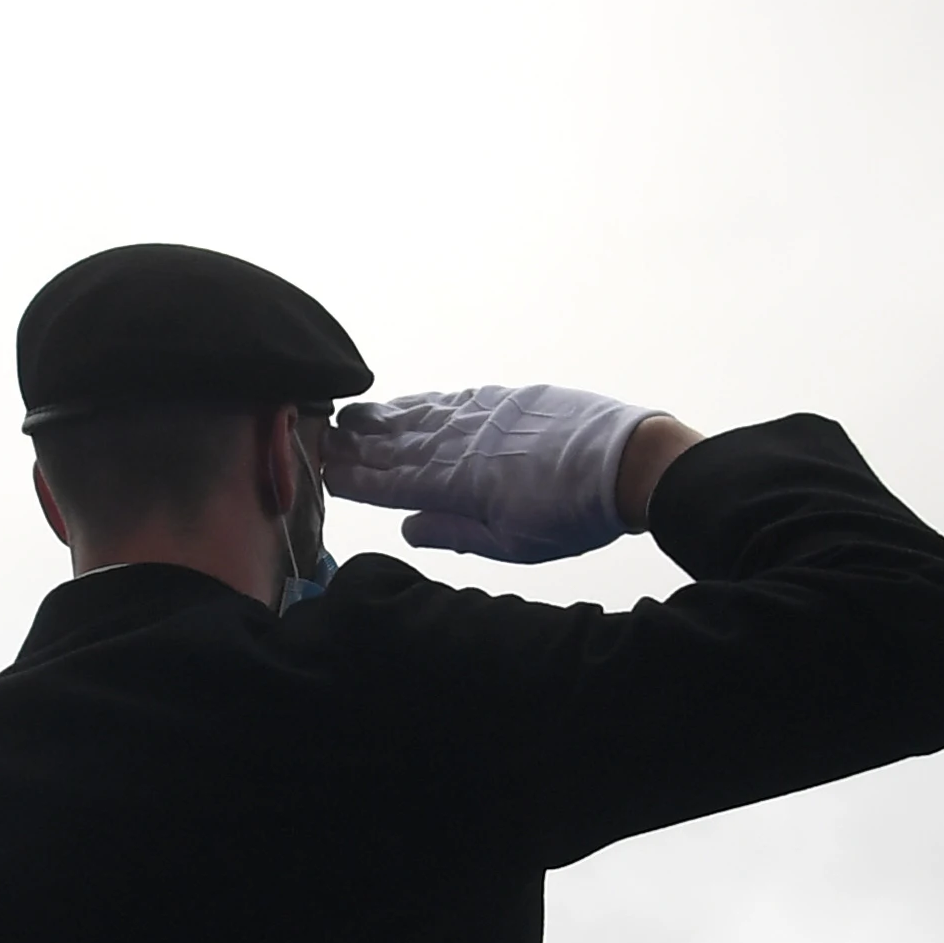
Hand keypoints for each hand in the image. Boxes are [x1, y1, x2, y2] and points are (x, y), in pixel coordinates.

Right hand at [324, 384, 660, 563]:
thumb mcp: (513, 543)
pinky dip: (421, 402)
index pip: (391, 482)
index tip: (322, 474)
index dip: (354, 479)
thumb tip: (408, 527)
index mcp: (458, 484)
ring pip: (418, 417)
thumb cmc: (573, 514)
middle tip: (317, 441)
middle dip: (354, 446)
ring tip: (348, 419)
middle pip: (395, 445)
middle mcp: (461, 444)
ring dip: (380, 420)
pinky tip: (406, 403)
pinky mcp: (505, 399)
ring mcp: (482, 416)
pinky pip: (449, 399)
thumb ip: (455, 533)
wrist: (626, 460)